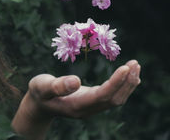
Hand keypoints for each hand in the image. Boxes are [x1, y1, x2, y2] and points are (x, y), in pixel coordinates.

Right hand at [12, 60, 140, 139]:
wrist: (38, 106)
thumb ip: (56, 86)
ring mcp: (91, 107)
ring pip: (116, 99)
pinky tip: (128, 76)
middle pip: (114, 99)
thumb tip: (76, 81)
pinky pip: (112, 97)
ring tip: (135, 66)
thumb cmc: (39, 93)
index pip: (102, 96)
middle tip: (135, 63)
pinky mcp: (92, 103)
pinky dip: (122, 86)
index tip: (125, 68)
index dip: (115, 83)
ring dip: (127, 84)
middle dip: (126, 82)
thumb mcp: (42, 87)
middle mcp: (87, 109)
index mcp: (77, 105)